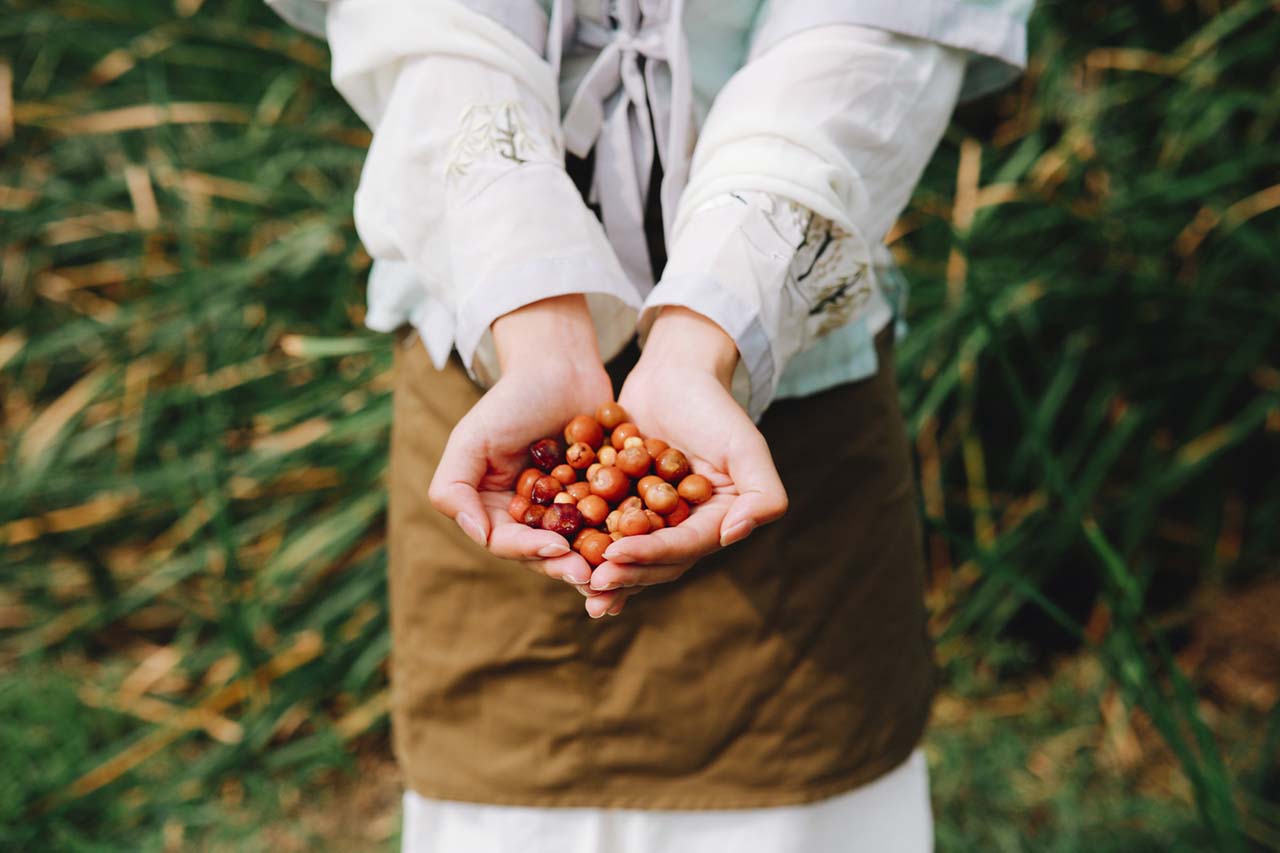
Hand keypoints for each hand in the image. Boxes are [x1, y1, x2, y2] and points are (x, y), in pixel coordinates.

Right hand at [428, 295, 611, 588]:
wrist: (562, 366)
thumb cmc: (512, 398)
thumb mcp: (472, 437)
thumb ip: (454, 487)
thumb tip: (476, 534)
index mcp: (494, 508)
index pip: (507, 542)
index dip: (528, 550)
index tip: (556, 549)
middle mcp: (530, 516)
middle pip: (545, 553)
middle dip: (566, 565)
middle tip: (589, 575)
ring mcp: (568, 510)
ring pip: (580, 546)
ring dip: (595, 561)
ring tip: (614, 570)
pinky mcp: (602, 499)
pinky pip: (611, 524)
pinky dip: (621, 537)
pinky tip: (638, 545)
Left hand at [584, 307, 787, 616]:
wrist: (674, 370)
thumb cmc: (712, 404)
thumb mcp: (745, 444)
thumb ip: (762, 494)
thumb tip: (734, 536)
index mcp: (719, 519)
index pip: (685, 546)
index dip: (652, 555)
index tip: (617, 556)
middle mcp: (688, 524)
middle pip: (657, 561)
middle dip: (625, 573)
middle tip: (592, 582)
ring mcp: (655, 515)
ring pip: (629, 552)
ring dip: (605, 571)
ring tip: (576, 582)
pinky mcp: (626, 502)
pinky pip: (604, 527)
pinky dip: (586, 541)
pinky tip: (560, 551)